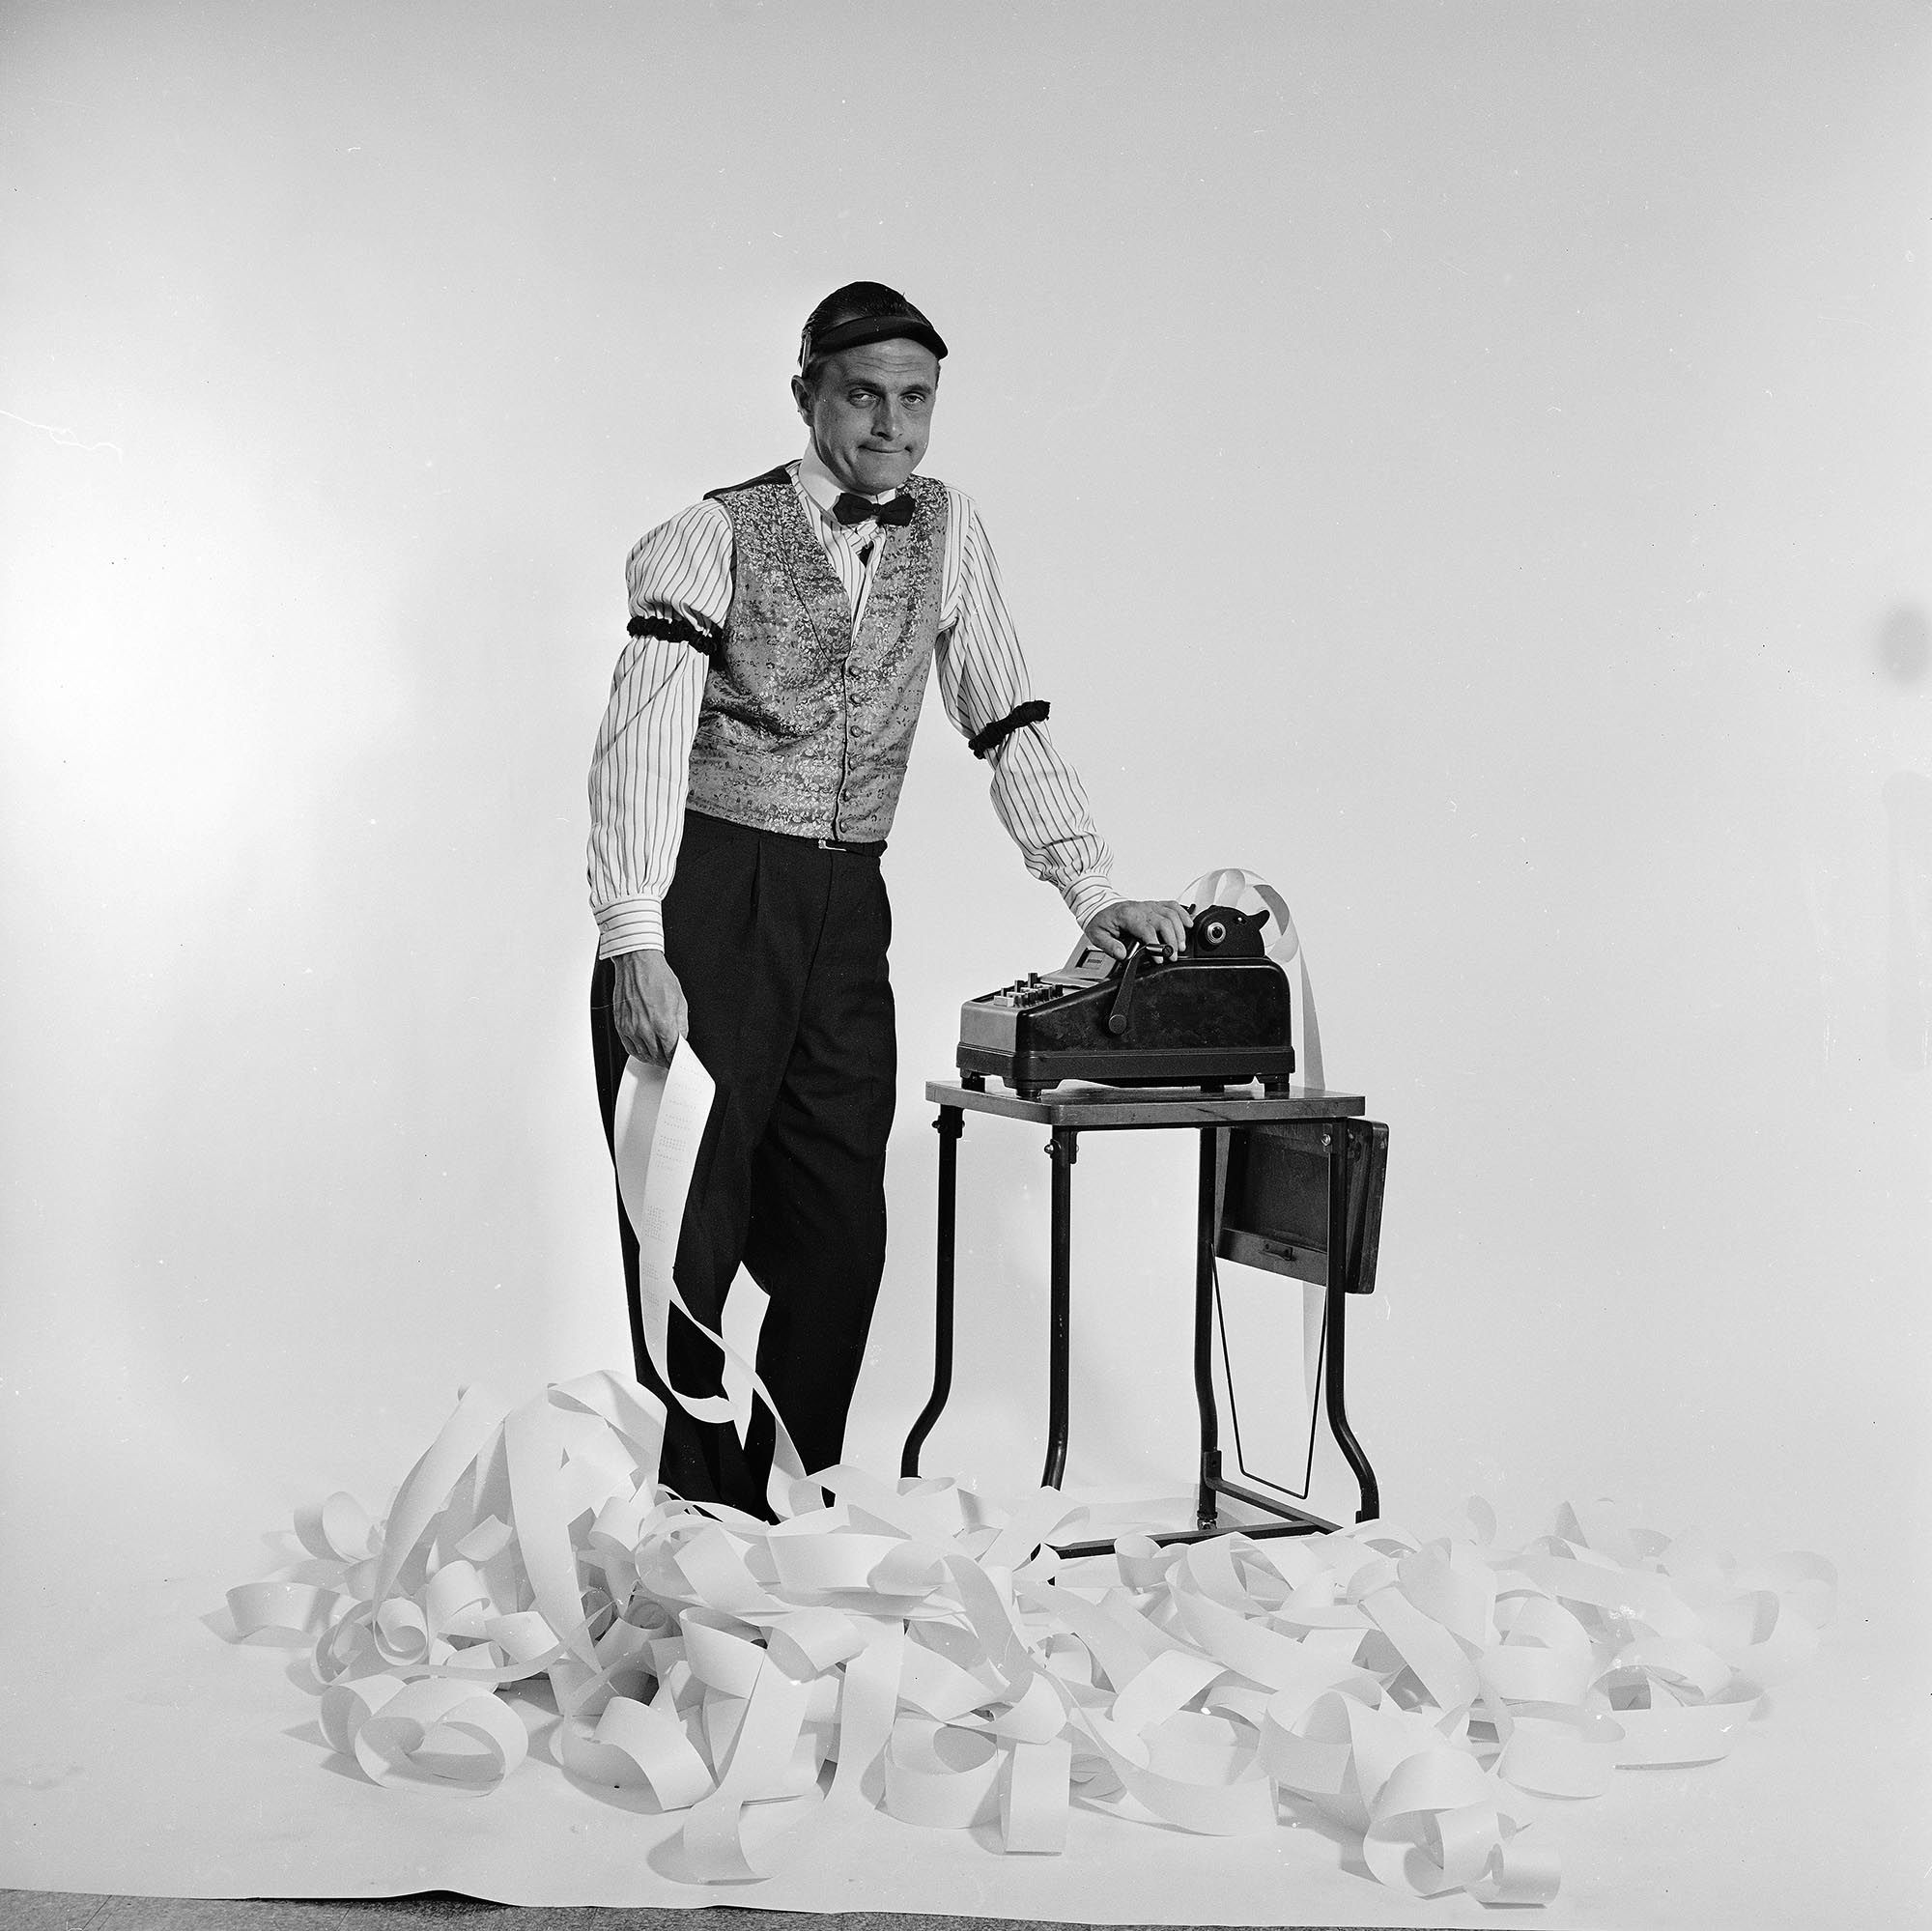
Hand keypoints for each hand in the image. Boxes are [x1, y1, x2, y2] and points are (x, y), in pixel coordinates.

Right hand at [612, 948, 687, 1065]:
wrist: (637, 964)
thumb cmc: (658, 977)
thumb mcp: (680, 1001)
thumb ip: (681, 1025)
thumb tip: (681, 1040)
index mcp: (663, 1024)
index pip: (671, 1053)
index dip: (676, 1059)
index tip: (678, 1060)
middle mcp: (645, 1029)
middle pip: (657, 1057)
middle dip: (665, 1060)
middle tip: (670, 1059)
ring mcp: (631, 1028)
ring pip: (642, 1054)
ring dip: (652, 1058)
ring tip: (658, 1056)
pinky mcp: (620, 1025)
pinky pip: (629, 1047)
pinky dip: (638, 1052)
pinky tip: (644, 1050)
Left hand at [1083, 898, 1192, 961]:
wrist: (1099, 906)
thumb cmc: (1101, 920)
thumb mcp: (1097, 935)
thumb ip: (1109, 946)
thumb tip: (1122, 954)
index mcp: (1127, 915)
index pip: (1147, 930)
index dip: (1156, 946)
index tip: (1159, 959)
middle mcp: (1140, 908)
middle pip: (1164, 922)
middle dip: (1172, 940)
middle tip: (1172, 956)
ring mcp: (1148, 905)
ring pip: (1171, 913)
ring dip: (1179, 930)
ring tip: (1180, 946)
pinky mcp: (1153, 905)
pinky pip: (1171, 905)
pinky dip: (1182, 913)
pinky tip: (1188, 923)